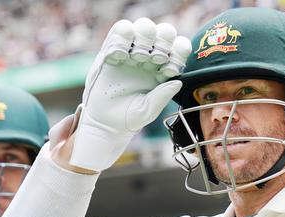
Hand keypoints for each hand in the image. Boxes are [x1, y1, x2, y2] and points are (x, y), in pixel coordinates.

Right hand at [70, 18, 191, 170]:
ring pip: (142, 25)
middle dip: (163, 40)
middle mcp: (149, 57)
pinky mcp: (111, 51)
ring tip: (137, 56)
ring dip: (144, 37)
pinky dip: (123, 38)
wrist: (105, 123)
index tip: (170, 68)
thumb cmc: (130, 118)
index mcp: (163, 69)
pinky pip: (119, 30)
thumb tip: (178, 81)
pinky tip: (121, 55)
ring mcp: (130, 52)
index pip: (178, 47)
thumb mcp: (148, 110)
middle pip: (164, 31)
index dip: (179, 50)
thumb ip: (162, 96)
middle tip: (155, 58)